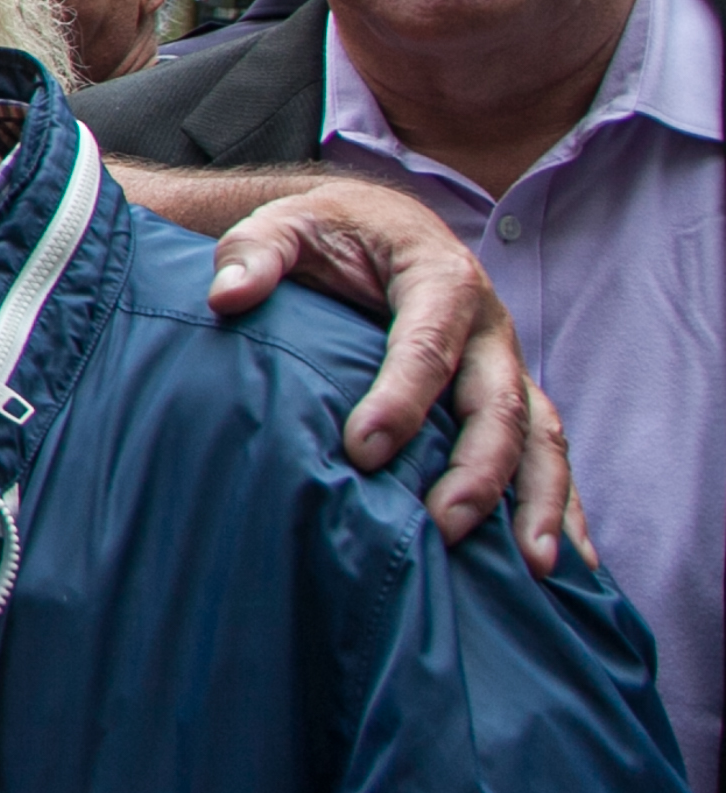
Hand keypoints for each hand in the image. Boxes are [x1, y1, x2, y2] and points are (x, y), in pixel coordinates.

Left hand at [202, 177, 583, 570]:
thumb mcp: (285, 227)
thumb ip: (253, 253)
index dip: (401, 399)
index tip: (364, 452)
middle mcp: (489, 328)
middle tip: (441, 527)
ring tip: (533, 566)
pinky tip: (565, 566)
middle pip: (498, 403)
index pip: (426, 345)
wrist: (379, 226)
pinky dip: (560, 506)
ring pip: (539, 436)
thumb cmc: (328, 233)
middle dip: (477, 469)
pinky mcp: (512, 399)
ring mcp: (507, 367)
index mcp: (439, 279)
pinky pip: (547, 455)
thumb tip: (226, 295)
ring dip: (540, 501)